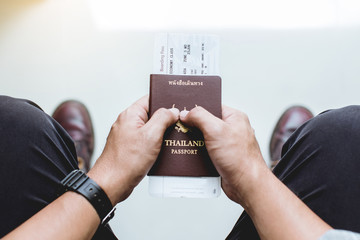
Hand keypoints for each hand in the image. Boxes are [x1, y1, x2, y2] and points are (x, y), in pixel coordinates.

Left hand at [89, 96, 178, 204]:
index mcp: (131, 115)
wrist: (111, 184)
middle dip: (167, 120)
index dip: (165, 101)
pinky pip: (147, 142)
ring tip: (175, 139)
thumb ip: (163, 118)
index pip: (150, 99)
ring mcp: (128, 137)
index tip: (178, 105)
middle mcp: (128, 123)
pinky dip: (156, 145)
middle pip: (152, 115)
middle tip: (180, 124)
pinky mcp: (130, 149)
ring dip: (163, 134)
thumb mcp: (151, 135)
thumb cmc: (126, 161)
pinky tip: (166, 151)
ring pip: (151, 130)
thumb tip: (172, 111)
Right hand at [181, 106, 330, 239]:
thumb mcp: (216, 130)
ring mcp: (225, 144)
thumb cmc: (240, 159)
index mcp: (234, 118)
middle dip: (192, 126)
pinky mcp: (221, 157)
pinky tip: (188, 154)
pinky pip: (204, 151)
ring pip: (203, 138)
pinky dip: (196, 153)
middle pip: (205, 122)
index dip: (196, 108)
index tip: (183, 111)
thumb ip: (200, 117)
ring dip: (193, 141)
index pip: (211, 106)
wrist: (246, 185)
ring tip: (182, 141)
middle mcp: (231, 130)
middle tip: (180, 127)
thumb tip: (187, 113)